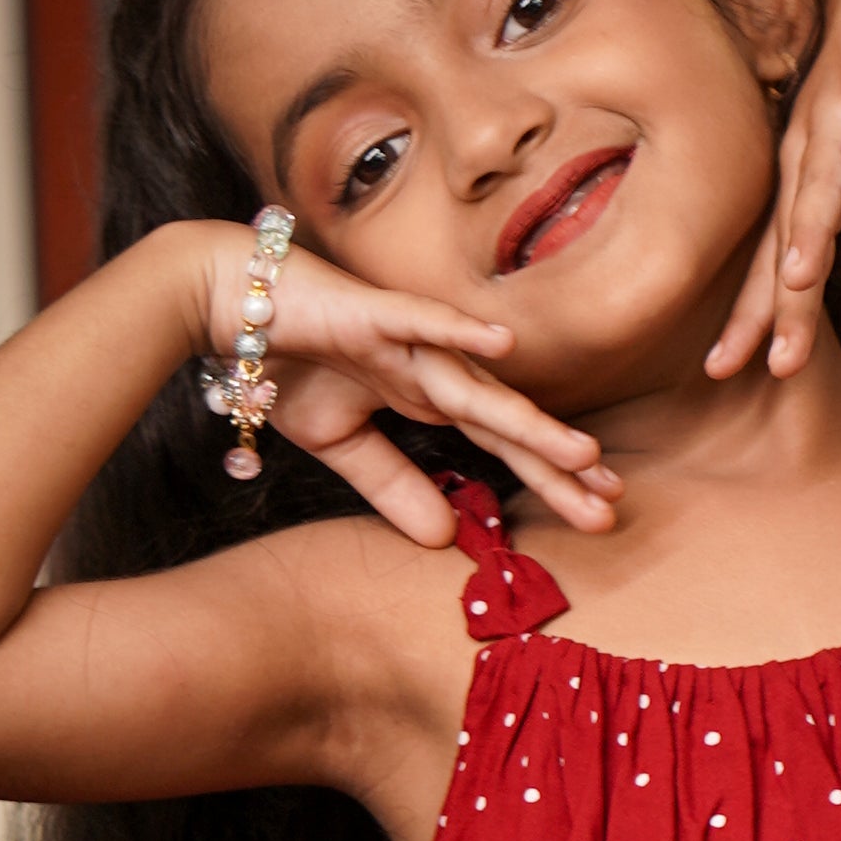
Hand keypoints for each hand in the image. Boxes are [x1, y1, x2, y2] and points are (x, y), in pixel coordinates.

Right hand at [174, 222, 612, 544]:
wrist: (224, 299)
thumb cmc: (285, 359)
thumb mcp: (343, 442)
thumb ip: (394, 486)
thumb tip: (442, 540)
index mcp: (429, 396)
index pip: (502, 443)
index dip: (549, 477)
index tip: (600, 513)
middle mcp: (431, 367)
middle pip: (507, 422)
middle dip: (559, 464)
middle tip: (616, 502)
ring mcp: (405, 338)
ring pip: (477, 387)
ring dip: (528, 419)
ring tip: (583, 454)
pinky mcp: (368, 313)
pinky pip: (418, 322)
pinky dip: (458, 333)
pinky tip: (504, 346)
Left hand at [707, 0, 840, 381]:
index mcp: (805, 193)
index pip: (777, 270)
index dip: (760, 321)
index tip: (735, 374)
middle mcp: (803, 161)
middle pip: (785, 240)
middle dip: (772, 302)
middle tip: (754, 363)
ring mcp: (831, 118)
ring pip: (817, 179)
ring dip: (809, 224)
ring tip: (800, 274)